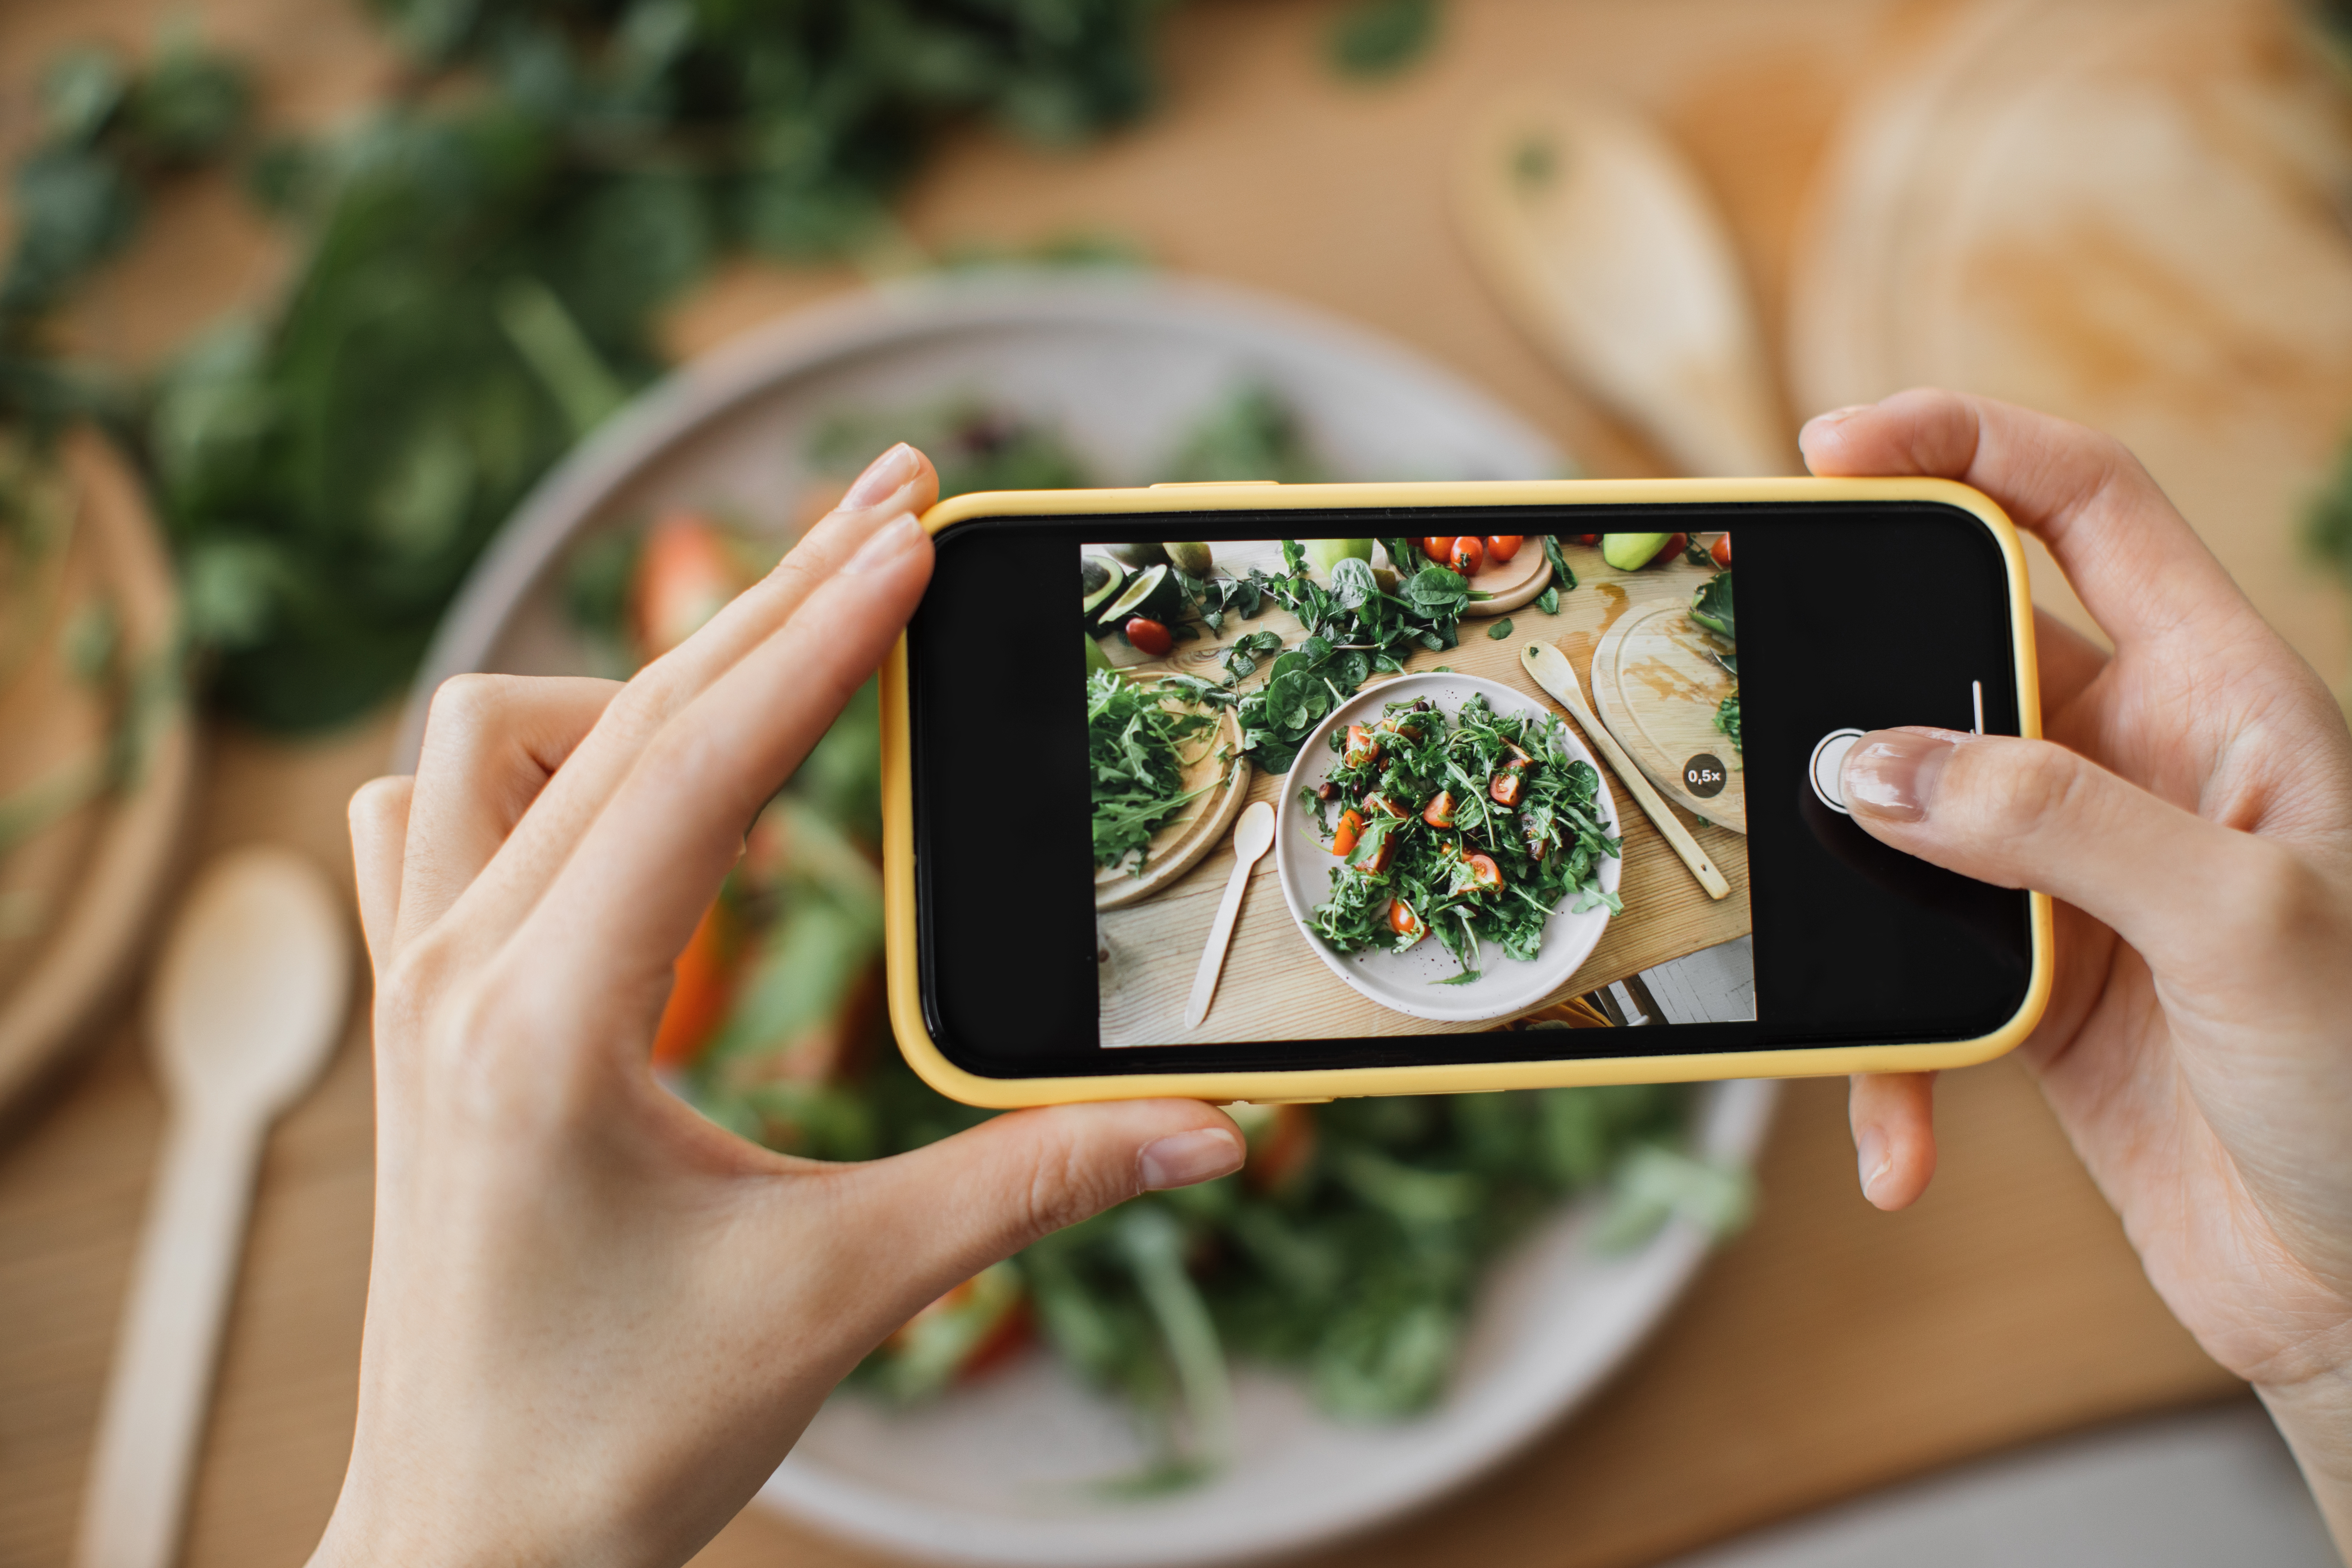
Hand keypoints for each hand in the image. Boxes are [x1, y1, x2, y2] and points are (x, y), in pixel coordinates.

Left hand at [317, 443, 1243, 1567]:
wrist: (470, 1540)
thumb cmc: (623, 1433)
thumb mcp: (844, 1297)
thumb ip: (1029, 1190)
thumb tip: (1206, 1135)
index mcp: (550, 1026)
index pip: (697, 765)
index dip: (820, 633)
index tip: (909, 528)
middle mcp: (460, 975)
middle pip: (624, 714)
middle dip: (773, 596)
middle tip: (896, 498)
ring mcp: (419, 986)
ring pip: (497, 738)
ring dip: (634, 687)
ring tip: (770, 693)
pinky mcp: (419, 1013)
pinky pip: (436, 819)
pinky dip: (536, 765)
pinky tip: (619, 795)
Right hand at [1807, 390, 2351, 1550]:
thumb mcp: (2243, 922)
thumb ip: (2052, 824)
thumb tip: (1867, 765)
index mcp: (2224, 698)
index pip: (2085, 507)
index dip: (1963, 444)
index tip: (1834, 448)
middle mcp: (2139, 768)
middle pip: (1957, 658)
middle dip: (1855, 685)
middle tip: (1759, 705)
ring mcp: (2075, 877)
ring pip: (1907, 826)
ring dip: (1853, 904)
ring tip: (1828, 967)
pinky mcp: (2029, 986)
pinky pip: (1912, 983)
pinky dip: (1890, 1066)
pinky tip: (1900, 1142)